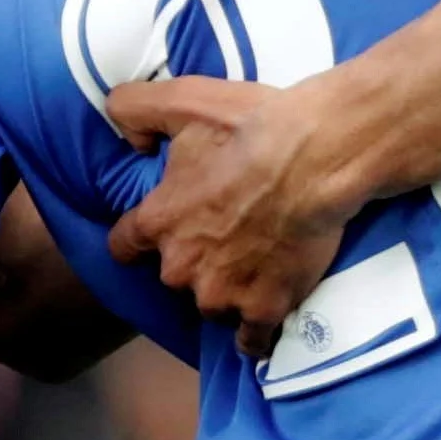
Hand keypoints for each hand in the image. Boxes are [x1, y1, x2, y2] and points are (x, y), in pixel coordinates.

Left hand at [104, 77, 356, 359]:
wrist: (317, 157)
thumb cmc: (251, 126)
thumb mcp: (183, 100)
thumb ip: (135, 109)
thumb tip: (126, 137)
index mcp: (159, 221)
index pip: (124, 246)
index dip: (140, 238)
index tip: (159, 232)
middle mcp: (180, 267)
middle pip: (175, 276)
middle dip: (195, 260)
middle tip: (226, 235)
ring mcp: (222, 293)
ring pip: (212, 305)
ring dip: (226, 291)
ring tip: (255, 265)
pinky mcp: (263, 309)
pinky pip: (251, 339)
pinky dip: (256, 331)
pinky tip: (266, 314)